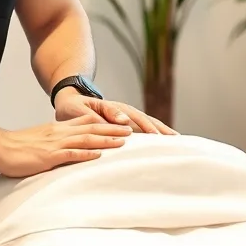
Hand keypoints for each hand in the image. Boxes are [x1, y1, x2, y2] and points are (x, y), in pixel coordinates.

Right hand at [0, 115, 132, 177]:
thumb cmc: (16, 148)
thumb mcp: (40, 141)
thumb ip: (55, 143)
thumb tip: (68, 149)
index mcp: (58, 129)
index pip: (86, 123)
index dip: (105, 123)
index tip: (121, 124)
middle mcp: (59, 133)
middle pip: (91, 129)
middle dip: (112, 130)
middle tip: (131, 130)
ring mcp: (54, 144)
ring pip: (86, 139)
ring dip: (106, 140)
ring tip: (123, 141)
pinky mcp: (48, 156)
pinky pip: (70, 154)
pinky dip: (86, 154)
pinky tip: (98, 155)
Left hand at [54, 89, 177, 134]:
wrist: (68, 103)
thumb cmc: (74, 108)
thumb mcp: (82, 110)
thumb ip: (102, 115)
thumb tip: (124, 122)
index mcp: (113, 108)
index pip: (134, 118)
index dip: (145, 127)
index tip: (156, 136)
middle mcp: (123, 112)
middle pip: (145, 119)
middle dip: (160, 129)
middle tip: (176, 140)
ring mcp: (125, 118)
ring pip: (147, 123)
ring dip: (161, 130)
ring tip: (177, 140)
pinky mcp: (124, 125)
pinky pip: (142, 129)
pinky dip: (153, 134)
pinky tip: (163, 142)